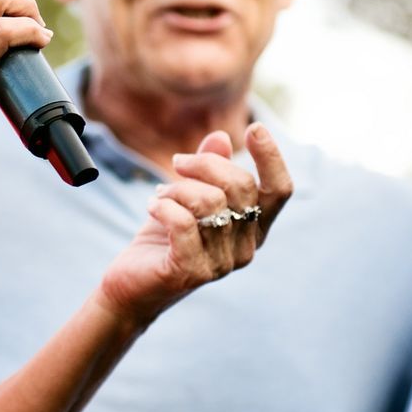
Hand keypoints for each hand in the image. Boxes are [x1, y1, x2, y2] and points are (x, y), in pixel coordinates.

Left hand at [94, 125, 291, 322]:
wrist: (133, 284)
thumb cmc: (165, 237)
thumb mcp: (188, 196)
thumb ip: (208, 169)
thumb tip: (221, 137)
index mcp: (253, 228)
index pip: (279, 190)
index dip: (272, 158)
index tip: (255, 127)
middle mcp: (246, 247)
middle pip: (241, 186)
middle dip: (205, 163)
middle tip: (177, 164)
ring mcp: (223, 263)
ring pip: (209, 201)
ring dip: (178, 187)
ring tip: (160, 194)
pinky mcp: (193, 271)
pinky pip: (184, 223)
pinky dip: (164, 206)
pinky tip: (152, 207)